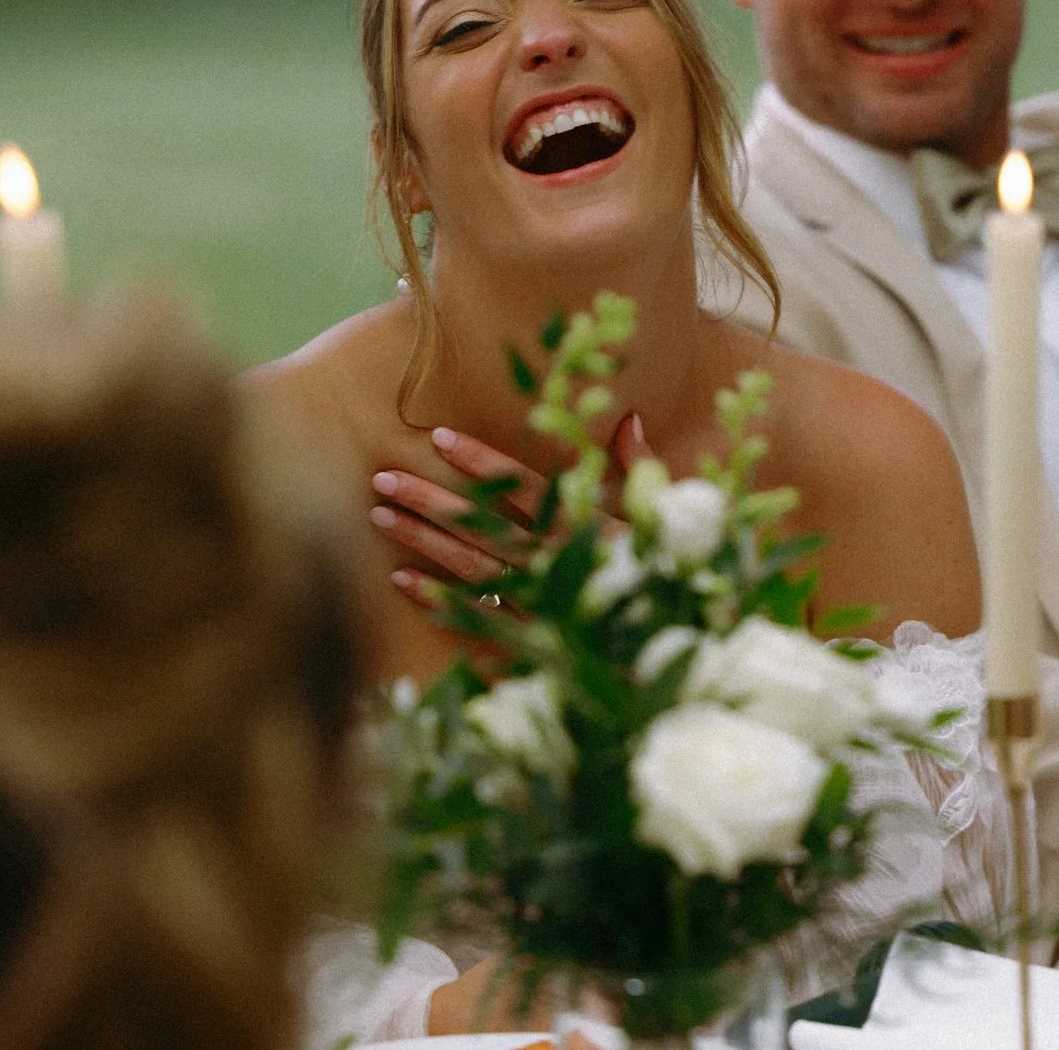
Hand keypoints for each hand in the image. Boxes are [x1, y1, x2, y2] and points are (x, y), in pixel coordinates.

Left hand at [371, 416, 655, 610]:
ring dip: (423, 540)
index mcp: (584, 524)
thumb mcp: (660, 512)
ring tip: (380, 515)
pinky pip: (476, 613)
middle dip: (430, 498)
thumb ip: (639, 465)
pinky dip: (437, 597)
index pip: (521, 486)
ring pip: (469, 564)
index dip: (480, 462)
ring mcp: (538, 597)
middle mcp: (554, 558)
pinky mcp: (530, 632)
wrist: (678, 642)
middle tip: (383, 478)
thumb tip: (629, 417)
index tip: (439, 439)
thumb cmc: (669, 570)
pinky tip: (401, 579)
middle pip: (481, 524)